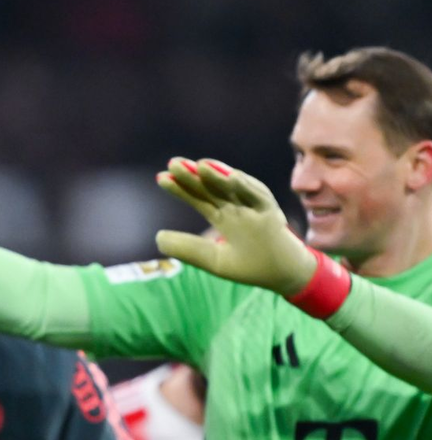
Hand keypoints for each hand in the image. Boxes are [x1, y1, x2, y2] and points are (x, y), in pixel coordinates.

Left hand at [155, 158, 316, 295]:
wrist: (282, 276)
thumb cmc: (249, 266)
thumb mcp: (213, 260)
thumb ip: (188, 248)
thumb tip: (157, 238)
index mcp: (223, 216)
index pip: (199, 198)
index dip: (181, 189)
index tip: (160, 179)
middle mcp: (238, 207)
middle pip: (212, 188)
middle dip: (194, 176)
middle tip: (172, 163)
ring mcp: (254, 208)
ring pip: (234, 187)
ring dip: (218, 175)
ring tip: (199, 165)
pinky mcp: (272, 213)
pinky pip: (259, 197)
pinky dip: (246, 187)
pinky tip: (231, 177)